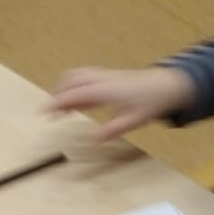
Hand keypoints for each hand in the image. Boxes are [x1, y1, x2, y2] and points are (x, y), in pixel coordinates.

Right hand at [48, 66, 195, 140]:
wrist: (169, 85)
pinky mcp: (110, 77)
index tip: (44, 112)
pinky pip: (86, 78)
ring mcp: (106, 76)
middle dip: (57, 93)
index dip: (57, 102)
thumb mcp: (134, 121)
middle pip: (71, 79)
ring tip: (62, 107)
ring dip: (66, 88)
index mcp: (105, 90)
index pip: (74, 94)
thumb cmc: (152, 103)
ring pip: (78, 75)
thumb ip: (112, 130)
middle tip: (50, 111)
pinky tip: (78, 102)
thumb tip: (94, 139)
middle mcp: (103, 79)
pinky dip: (77, 88)